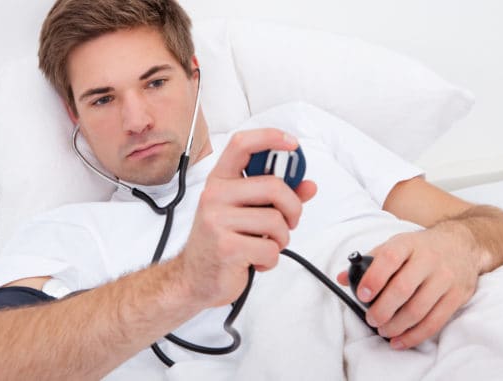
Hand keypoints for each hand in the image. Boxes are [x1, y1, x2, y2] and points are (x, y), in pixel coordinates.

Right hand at [179, 128, 316, 307]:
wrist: (193, 278)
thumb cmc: (222, 241)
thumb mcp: (246, 212)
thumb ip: (276, 196)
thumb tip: (308, 185)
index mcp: (220, 181)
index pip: (242, 145)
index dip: (270, 138)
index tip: (292, 144)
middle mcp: (215, 196)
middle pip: (273, 186)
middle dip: (293, 207)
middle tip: (289, 221)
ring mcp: (217, 221)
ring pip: (275, 220)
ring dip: (281, 239)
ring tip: (266, 245)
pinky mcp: (226, 247)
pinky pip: (270, 249)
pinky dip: (271, 259)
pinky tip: (256, 261)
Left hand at [337, 223, 481, 348]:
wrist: (462, 244)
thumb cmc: (420, 248)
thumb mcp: (395, 245)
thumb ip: (369, 262)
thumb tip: (342, 278)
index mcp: (408, 244)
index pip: (389, 258)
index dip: (374, 278)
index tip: (361, 295)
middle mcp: (429, 260)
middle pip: (403, 289)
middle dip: (382, 310)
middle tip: (371, 319)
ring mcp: (445, 278)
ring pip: (418, 309)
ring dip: (396, 326)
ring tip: (382, 330)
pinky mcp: (457, 296)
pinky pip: (435, 322)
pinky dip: (414, 336)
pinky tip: (400, 340)